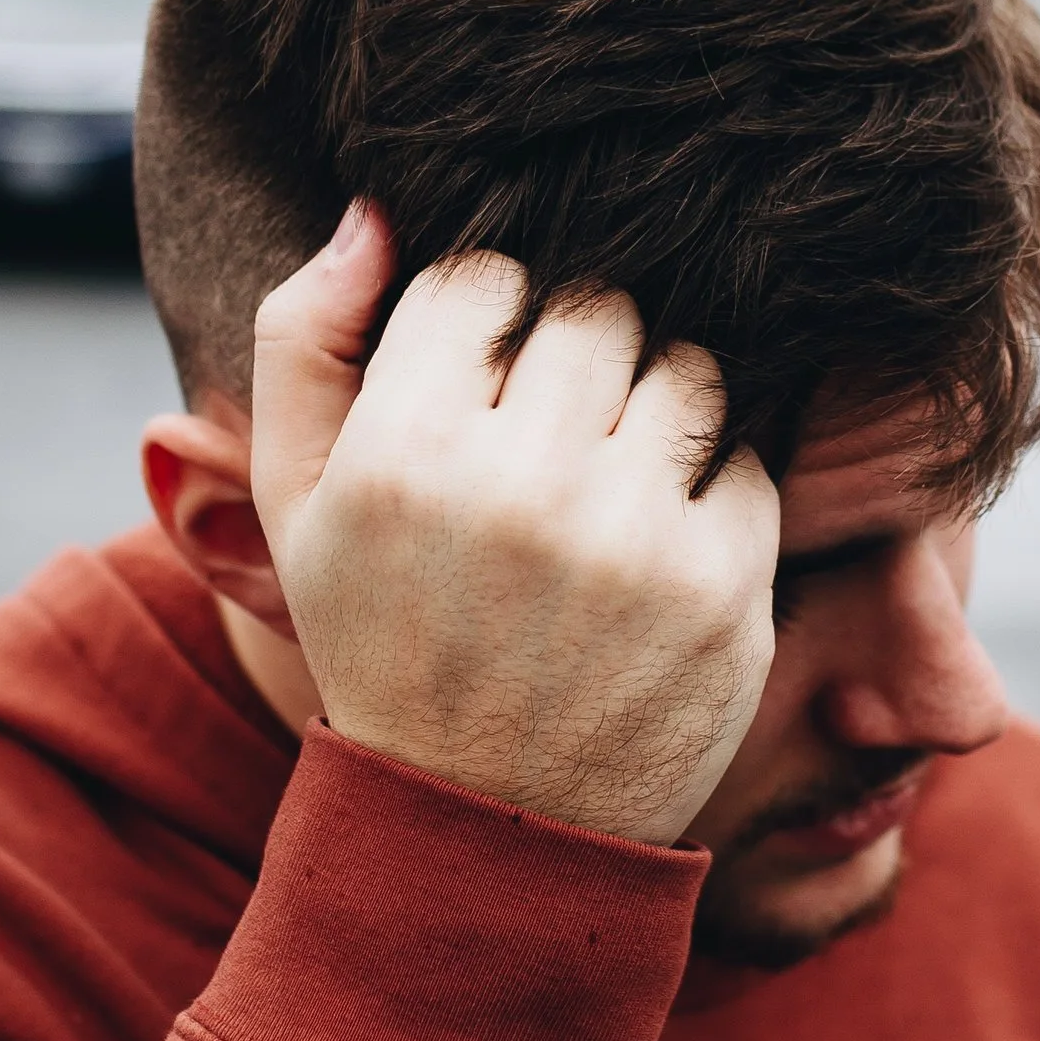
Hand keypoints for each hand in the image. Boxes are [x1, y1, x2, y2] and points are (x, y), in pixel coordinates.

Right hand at [250, 206, 779, 846]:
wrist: (486, 828)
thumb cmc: (383, 642)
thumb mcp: (295, 506)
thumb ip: (300, 342)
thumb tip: (373, 212)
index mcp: (403, 453)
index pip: (480, 276)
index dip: (483, 315)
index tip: (480, 382)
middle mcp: (523, 486)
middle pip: (593, 305)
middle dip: (574, 349)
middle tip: (553, 424)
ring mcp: (635, 538)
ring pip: (685, 362)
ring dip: (653, 397)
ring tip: (608, 469)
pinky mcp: (728, 587)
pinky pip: (744, 456)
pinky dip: (706, 481)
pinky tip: (653, 536)